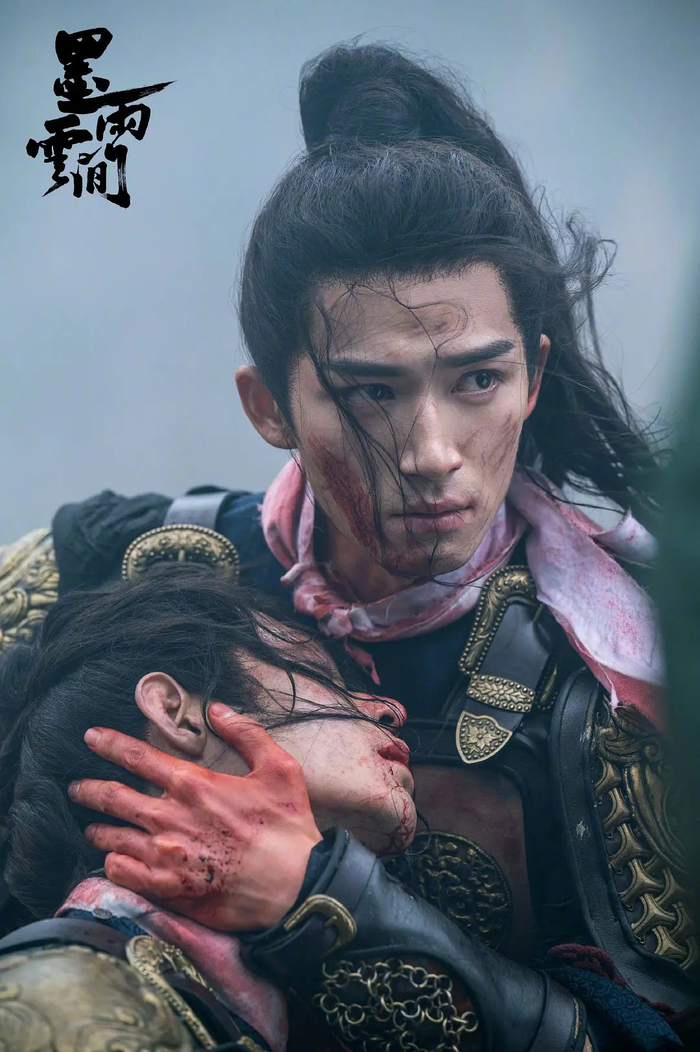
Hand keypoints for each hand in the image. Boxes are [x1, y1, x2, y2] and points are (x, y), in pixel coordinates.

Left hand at [68, 703, 322, 930]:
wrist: (295, 886)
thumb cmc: (287, 827)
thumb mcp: (279, 767)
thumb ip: (246, 733)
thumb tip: (217, 708)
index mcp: (194, 785)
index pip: (138, 757)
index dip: (110, 744)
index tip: (91, 737)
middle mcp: (170, 819)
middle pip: (113, 798)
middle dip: (89, 789)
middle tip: (77, 787)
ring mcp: (165, 857)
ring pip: (112, 839)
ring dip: (98, 829)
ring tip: (92, 828)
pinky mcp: (167, 889)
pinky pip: (122, 873)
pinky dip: (113, 864)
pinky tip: (115, 860)